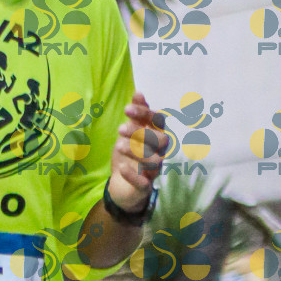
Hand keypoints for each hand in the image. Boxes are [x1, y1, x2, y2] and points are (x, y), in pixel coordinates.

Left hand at [108, 91, 166, 211]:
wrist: (121, 186)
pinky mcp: (146, 187)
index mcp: (157, 136)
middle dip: (141, 133)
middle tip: (121, 129)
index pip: (158, 121)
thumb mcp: (129, 133)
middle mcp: (159, 152)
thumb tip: (138, 93)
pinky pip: (144, 183)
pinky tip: (122, 168)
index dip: (145, 113)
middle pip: (160, 140)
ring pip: (154, 160)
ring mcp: (154, 170)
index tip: (127, 109)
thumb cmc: (129, 155)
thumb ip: (136, 115)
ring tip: (119, 145)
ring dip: (137, 151)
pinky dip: (133, 175)